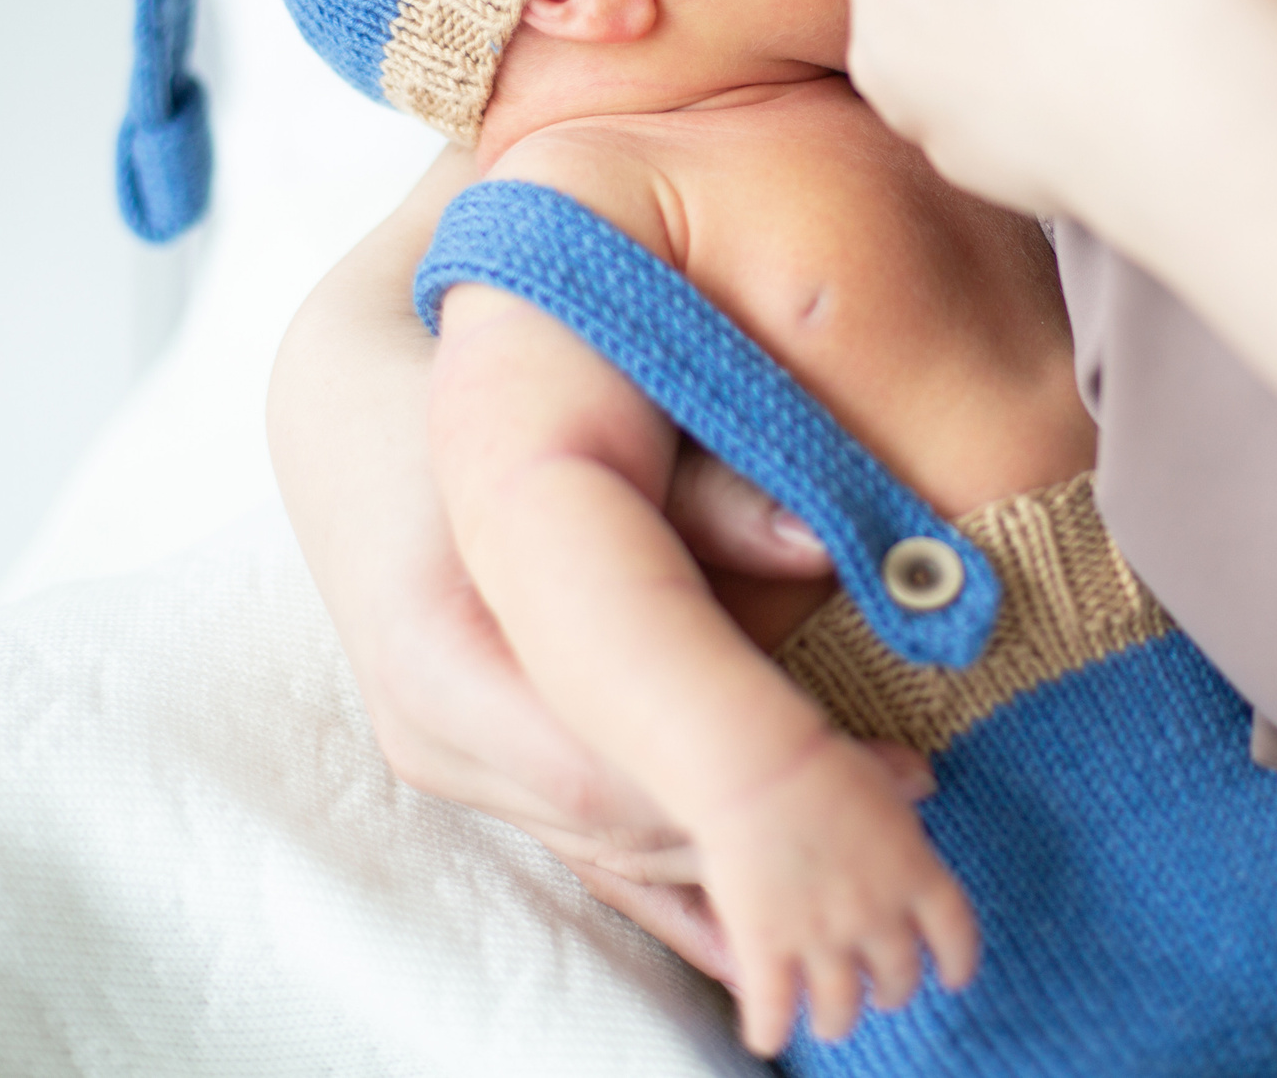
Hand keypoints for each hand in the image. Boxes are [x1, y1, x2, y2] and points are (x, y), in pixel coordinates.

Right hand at [271, 158, 934, 981]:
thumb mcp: (587, 399)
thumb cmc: (474, 374)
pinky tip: (796, 901)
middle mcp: (431, 725)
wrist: (353, 396)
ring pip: (615, 850)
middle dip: (774, 829)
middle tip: (923, 797)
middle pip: (626, 828)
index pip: (609, 770)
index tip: (896, 771)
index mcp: (437, 641)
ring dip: (748, 851)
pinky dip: (696, 870)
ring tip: (894, 816)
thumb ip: (701, 483)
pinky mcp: (477, 764)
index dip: (760, 789)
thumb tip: (822, 546)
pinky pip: (594, 844)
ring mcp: (448, 758)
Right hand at [695, 733, 979, 1056]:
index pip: (955, 933)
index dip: (957, 961)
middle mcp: (877, 916)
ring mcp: (822, 938)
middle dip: (893, 993)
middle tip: (883, 997)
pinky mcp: (768, 948)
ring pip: (840, 1007)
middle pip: (898, 976)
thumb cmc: (820, 762)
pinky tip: (766, 1037)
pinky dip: (770, 1030)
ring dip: (837, 1021)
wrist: (760, 769)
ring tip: (832, 1024)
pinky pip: (774, 1009)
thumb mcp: (880, 769)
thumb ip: (904, 782)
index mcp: (914, 872)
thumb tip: (924, 779)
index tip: (953, 978)